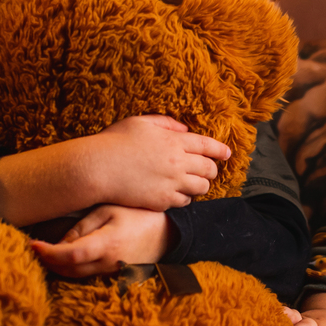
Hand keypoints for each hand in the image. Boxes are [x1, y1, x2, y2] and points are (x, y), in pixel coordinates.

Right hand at [0, 115, 230, 224]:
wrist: (98, 169)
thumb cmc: (114, 142)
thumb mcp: (139, 123)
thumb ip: (165, 124)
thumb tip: (184, 129)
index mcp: (174, 141)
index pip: (207, 146)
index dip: (220, 150)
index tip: (227, 154)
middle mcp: (178, 163)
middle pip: (209, 169)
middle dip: (211, 170)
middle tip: (208, 171)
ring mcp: (172, 184)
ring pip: (201, 188)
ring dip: (200, 185)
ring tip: (192, 183)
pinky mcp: (163, 201)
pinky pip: (184, 202)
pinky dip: (184, 198)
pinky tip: (176, 193)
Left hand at [30, 205, 173, 276]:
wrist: (170, 233)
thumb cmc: (140, 215)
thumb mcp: (110, 210)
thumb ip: (84, 226)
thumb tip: (61, 243)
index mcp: (107, 245)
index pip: (69, 255)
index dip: (48, 253)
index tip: (32, 244)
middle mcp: (109, 264)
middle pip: (69, 270)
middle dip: (48, 261)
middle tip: (35, 248)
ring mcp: (113, 273)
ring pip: (77, 276)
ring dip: (59, 267)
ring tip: (46, 253)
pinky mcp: (116, 276)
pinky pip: (89, 276)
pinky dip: (74, 269)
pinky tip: (67, 257)